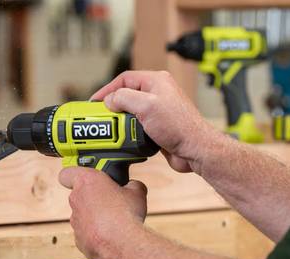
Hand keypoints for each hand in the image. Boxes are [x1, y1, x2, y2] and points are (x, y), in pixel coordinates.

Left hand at [59, 167, 146, 258]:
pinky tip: (111, 235)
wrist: (122, 244)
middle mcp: (76, 200)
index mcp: (86, 182)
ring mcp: (75, 221)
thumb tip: (133, 186)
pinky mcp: (79, 239)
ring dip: (95, 217)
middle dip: (94, 197)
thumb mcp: (137, 192)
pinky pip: (86, 233)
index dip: (75, 175)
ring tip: (114, 220)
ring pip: (83, 216)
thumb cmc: (126, 214)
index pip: (67, 173)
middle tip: (111, 200)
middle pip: (80, 195)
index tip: (86, 178)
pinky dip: (96, 234)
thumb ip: (131, 185)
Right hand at [91, 70, 219, 173]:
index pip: (124, 79)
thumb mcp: (147, 106)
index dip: (107, 89)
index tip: (95, 101)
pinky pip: (137, 125)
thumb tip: (110, 100)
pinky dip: (129, 131)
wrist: (195, 149)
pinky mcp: (158, 127)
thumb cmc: (179, 126)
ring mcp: (158, 111)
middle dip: (112, 106)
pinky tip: (124, 137)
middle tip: (101, 116)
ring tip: (111, 129)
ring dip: (120, 121)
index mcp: (156, 81)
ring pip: (131, 112)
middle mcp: (157, 93)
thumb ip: (124, 98)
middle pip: (127, 95)